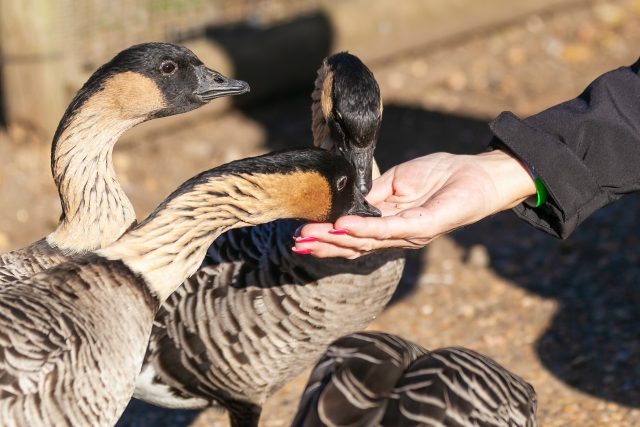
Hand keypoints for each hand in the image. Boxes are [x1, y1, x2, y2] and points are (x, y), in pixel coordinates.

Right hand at [292, 149, 536, 257]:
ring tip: (310, 236)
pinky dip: (363, 228)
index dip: (327, 237)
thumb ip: (374, 195)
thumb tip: (347, 203)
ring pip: (366, 242)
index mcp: (389, 225)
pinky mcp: (424, 226)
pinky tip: (342, 226)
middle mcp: (397, 235)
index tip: (301, 236)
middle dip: (324, 245)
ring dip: (335, 240)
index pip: (354, 236)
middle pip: (355, 246)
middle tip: (297, 243)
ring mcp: (410, 233)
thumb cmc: (442, 175)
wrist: (479, 173)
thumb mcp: (399, 181)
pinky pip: (389, 229)